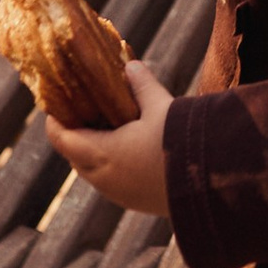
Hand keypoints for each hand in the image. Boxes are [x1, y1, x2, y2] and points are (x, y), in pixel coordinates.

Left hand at [47, 63, 172, 217]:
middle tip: (82, 111)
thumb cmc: (182, 142)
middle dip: (74, 133)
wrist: (213, 183)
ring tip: (105, 128)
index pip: (61, 138)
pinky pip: (110, 182)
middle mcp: (104, 178)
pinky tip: (127, 150)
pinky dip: (110, 165)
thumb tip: (130, 65)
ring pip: (91, 171)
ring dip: (93, 151)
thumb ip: (142, 85)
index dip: (55, 120)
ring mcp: (119, 194)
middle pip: (74, 154)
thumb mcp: (161, 106)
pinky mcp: (134, 202)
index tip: (56, 104)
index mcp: (102, 154)